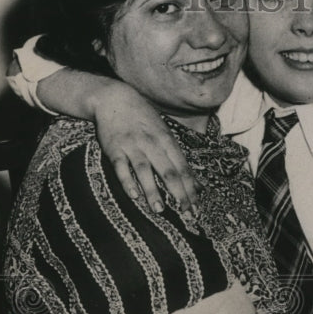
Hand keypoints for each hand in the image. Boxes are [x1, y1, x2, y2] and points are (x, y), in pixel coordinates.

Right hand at [93, 81, 199, 214]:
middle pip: (169, 172)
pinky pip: (121, 168)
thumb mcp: (165, 134)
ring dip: (153, 192)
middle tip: (185, 214)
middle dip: (179, 194)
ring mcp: (133, 146)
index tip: (196, 208)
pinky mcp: (114, 149)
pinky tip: (134, 196)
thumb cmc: (144, 119)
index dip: (191, 190)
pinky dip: (127, 182)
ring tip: (160, 210)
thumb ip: (179, 159)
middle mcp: (152, 144)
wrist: (114, 98)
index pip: (183, 169)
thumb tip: (198, 184)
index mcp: (167, 141)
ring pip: (145, 171)